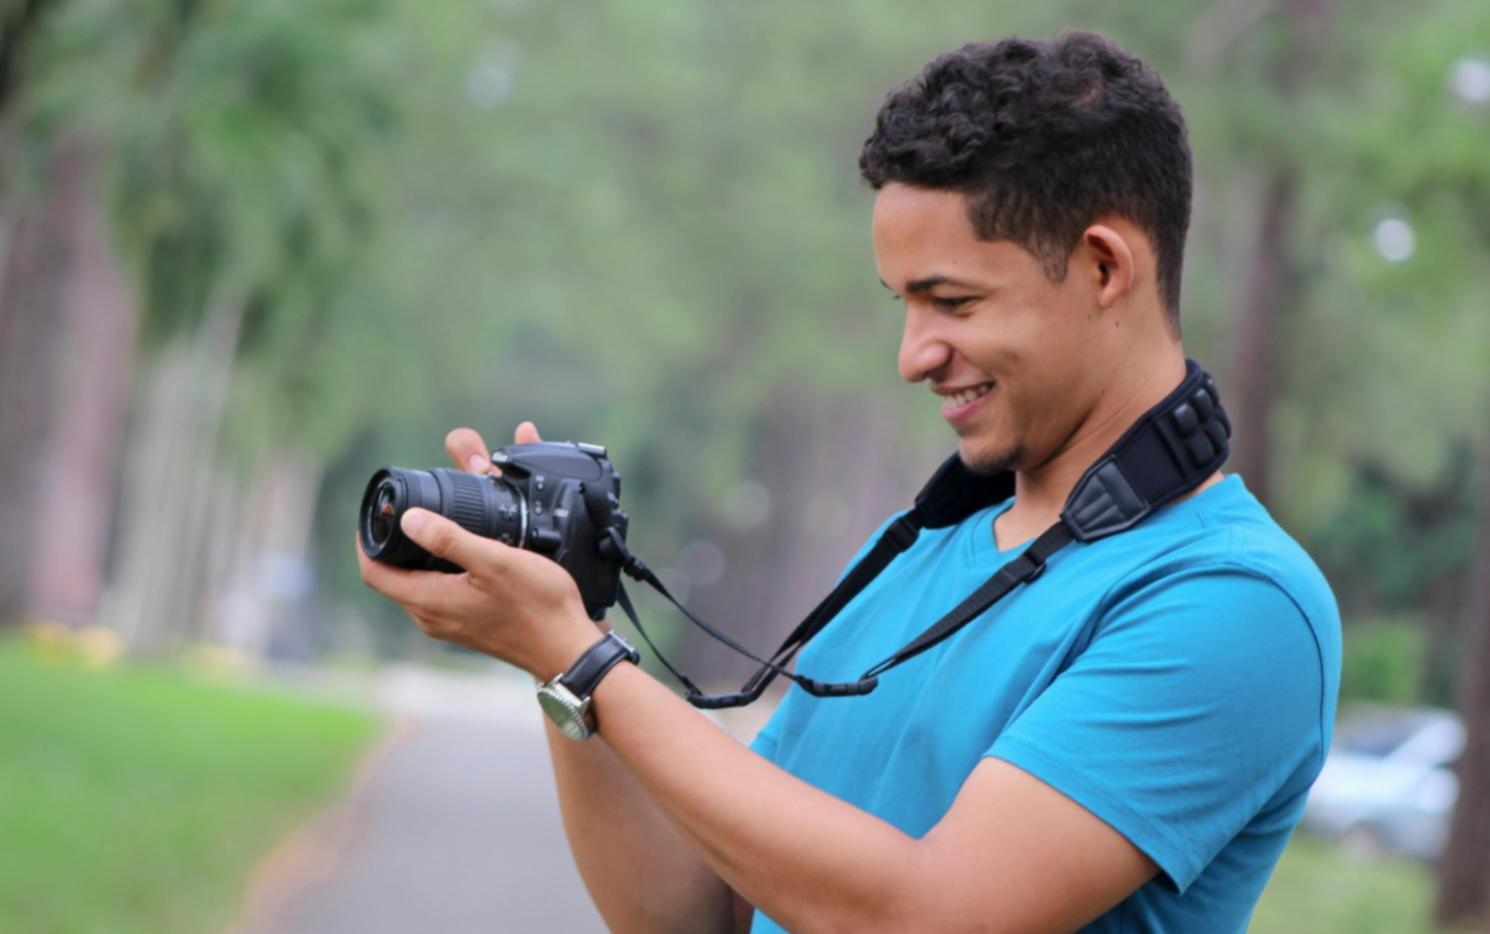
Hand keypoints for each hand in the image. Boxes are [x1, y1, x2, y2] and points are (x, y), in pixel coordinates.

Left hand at [356, 421, 601, 676]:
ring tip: (433, 525)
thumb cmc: (538, 605)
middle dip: (390, 545)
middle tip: (402, 510)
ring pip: (414, 586)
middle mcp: (431, 618)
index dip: (366, 541)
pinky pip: (436, 594)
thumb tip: (408, 520)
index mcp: (430, 602)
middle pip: (391, 579)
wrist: (567, 648)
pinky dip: (437, 571)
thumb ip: (449, 539)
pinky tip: (461, 554)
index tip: (375, 512)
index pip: (374, 573)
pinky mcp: (466, 626)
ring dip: (415, 557)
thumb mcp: (494, 561)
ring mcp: (449, 625)